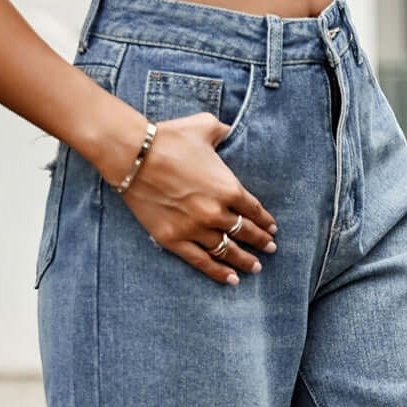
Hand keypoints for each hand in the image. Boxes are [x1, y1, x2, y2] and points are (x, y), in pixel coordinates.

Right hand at [118, 113, 277, 283]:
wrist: (133, 156)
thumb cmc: (169, 138)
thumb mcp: (204, 126)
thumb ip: (223, 132)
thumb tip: (229, 131)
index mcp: (228, 187)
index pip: (254, 210)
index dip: (265, 221)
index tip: (272, 228)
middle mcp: (215, 213)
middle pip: (245, 233)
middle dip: (261, 242)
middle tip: (271, 249)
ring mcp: (195, 229)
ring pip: (227, 251)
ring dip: (244, 260)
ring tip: (255, 267)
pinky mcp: (174, 240)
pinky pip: (202, 262)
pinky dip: (219, 272)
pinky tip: (232, 279)